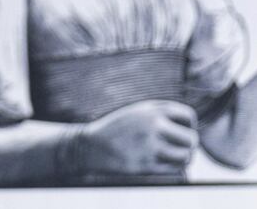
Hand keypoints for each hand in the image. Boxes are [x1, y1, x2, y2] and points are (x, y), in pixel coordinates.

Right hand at [77, 100, 197, 175]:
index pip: (188, 116)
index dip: (188, 125)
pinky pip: (175, 171)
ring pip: (185, 157)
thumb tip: (191, 127)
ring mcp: (150, 146)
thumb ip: (162, 113)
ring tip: (173, 158)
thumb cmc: (117, 129)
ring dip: (183, 159)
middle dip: (188, 145)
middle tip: (179, 148)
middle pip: (191, 139)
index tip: (179, 131)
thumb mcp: (137, 111)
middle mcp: (153, 126)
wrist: (90, 146)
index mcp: (152, 110)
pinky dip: (174, 170)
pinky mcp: (146, 165)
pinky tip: (165, 166)